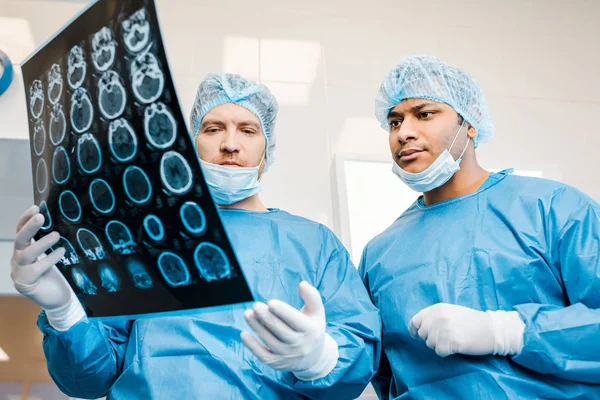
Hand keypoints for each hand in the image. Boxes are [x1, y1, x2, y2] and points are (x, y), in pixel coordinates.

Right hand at [10, 206, 84, 330]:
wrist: (56, 299)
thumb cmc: (54, 275)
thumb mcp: (50, 255)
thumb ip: (48, 243)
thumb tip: (60, 221)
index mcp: (23, 250)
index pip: (19, 231)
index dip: (25, 219)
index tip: (35, 207)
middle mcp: (17, 259)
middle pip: (19, 240)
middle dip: (29, 227)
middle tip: (40, 216)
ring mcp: (19, 272)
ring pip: (26, 254)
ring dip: (42, 243)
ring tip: (57, 235)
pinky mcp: (25, 283)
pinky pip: (37, 268)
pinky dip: (50, 258)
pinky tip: (61, 252)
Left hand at [241, 281, 338, 380]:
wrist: (314, 357)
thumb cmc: (312, 327)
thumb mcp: (317, 312)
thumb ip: (312, 296)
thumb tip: (302, 284)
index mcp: (310, 330)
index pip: (294, 320)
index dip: (282, 311)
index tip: (270, 302)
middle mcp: (300, 345)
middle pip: (280, 330)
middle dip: (266, 317)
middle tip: (256, 305)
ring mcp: (288, 355)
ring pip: (269, 340)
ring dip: (257, 327)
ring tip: (248, 314)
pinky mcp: (277, 363)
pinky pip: (262, 355)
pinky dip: (252, 345)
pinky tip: (244, 333)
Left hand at [408, 303, 524, 356]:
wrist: (491, 329)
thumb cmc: (471, 320)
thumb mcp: (450, 311)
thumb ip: (434, 316)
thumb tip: (418, 326)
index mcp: (437, 308)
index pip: (415, 321)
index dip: (414, 330)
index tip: (416, 335)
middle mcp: (438, 318)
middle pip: (422, 334)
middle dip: (430, 338)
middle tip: (444, 337)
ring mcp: (444, 330)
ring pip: (430, 344)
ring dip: (439, 345)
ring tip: (452, 340)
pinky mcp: (451, 342)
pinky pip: (439, 352)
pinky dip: (446, 352)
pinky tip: (456, 346)